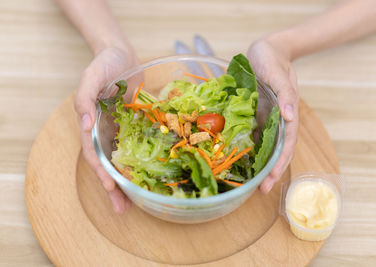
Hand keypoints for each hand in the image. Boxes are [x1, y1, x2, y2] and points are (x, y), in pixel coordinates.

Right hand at [74, 46, 138, 212]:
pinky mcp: (136, 126)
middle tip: (122, 209)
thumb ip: (84, 97)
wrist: (121, 54)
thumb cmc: (103, 63)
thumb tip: (85, 123)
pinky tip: (155, 173)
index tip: (111, 186)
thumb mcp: (90, 75)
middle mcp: (105, 132)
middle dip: (114, 187)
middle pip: (107, 165)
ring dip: (129, 181)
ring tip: (137, 202)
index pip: (94, 154)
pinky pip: (141, 145)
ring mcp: (121, 130)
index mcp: (92, 125)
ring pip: (124, 161)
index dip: (101, 171)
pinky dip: (145, 161)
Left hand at [248, 35, 298, 192]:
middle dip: (270, 172)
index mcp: (286, 114)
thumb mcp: (279, 73)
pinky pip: (250, 136)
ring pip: (264, 147)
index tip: (271, 179)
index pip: (287, 144)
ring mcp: (265, 120)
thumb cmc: (273, 60)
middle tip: (260, 191)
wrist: (266, 51)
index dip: (280, 163)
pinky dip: (247, 150)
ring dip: (259, 165)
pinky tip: (237, 160)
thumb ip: (285, 93)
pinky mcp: (253, 116)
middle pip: (277, 151)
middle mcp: (276, 121)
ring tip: (250, 184)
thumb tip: (289, 115)